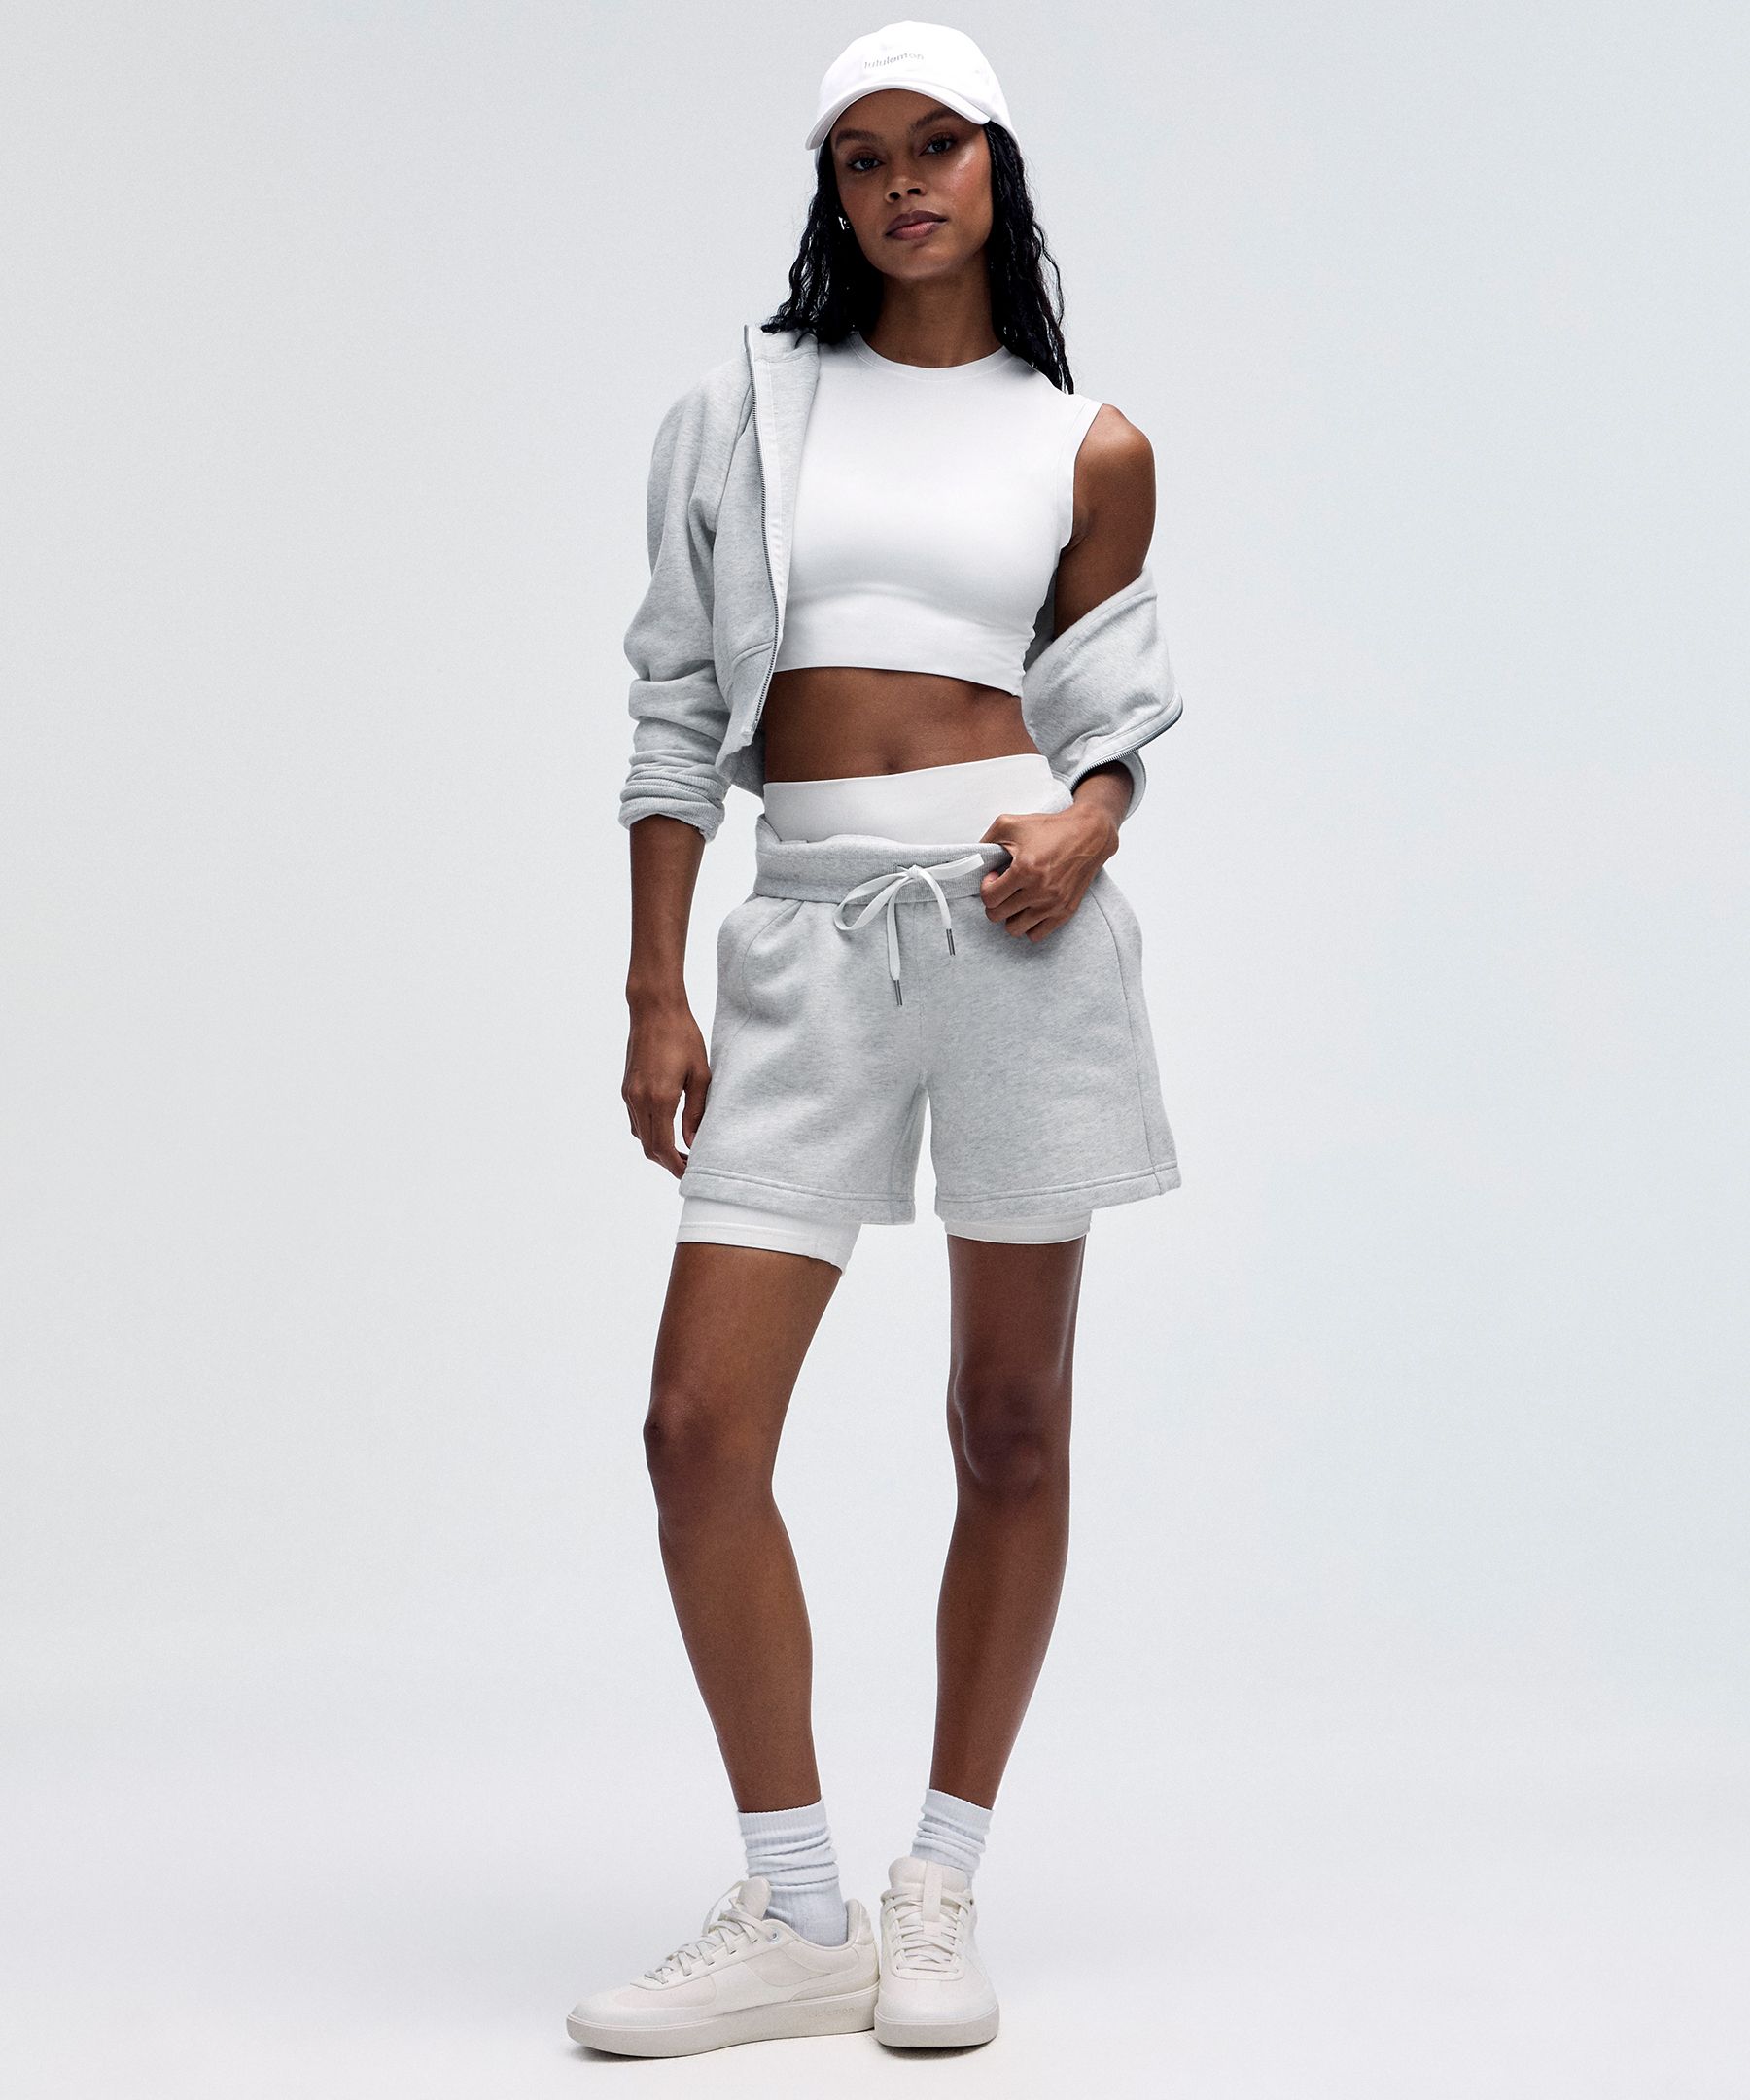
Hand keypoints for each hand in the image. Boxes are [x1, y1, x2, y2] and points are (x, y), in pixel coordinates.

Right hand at [623, 996, 710, 1175]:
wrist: (654, 1009)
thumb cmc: (683, 1036)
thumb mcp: (700, 1074)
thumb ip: (696, 1111)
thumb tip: (693, 1142)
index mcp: (660, 1097)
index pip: (662, 1147)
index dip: (675, 1166)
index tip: (690, 1172)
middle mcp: (639, 1099)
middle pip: (648, 1147)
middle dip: (667, 1162)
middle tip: (689, 1165)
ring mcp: (629, 1093)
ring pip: (639, 1135)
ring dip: (657, 1148)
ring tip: (681, 1149)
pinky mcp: (627, 1087)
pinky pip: (635, 1120)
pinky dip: (649, 1132)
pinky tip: (667, 1128)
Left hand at [977, 799, 1119, 941]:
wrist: (1089, 834)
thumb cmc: (1051, 828)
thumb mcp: (1010, 823)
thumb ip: (985, 841)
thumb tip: (972, 859)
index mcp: (1025, 869)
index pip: (989, 898)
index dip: (986, 888)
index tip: (994, 878)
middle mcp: (1040, 890)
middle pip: (997, 915)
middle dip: (995, 902)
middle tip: (1004, 888)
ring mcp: (1053, 904)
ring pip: (1014, 929)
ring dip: (1010, 916)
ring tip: (1016, 900)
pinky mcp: (1065, 911)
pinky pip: (1036, 935)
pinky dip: (1029, 925)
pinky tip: (1030, 908)